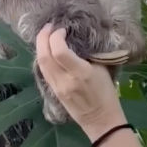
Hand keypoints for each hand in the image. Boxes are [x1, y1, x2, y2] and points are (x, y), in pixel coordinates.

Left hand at [35, 23, 125, 141]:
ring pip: (40, 63)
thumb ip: (87, 54)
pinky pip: (44, 71)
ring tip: (46, 35)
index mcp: (80, 73)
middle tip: (49, 26)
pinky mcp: (53, 92)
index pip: (59, 51)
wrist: (101, 120)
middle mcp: (65, 80)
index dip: (56, 36)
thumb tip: (74, 39)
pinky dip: (43, 57)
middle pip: (44, 55)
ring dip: (40, 46)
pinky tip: (47, 50)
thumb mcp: (102, 69)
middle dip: (43, 37)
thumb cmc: (106, 93)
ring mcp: (57, 87)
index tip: (62, 29)